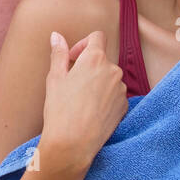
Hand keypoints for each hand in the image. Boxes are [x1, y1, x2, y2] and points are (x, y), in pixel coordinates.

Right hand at [39, 30, 127, 172]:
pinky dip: (104, 98)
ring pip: (109, 78)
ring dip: (97, 83)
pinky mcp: (124, 106)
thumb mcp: (54, 78)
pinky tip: (90, 112)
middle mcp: (113, 70)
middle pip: (102, 60)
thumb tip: (56, 35)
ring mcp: (122, 89)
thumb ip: (59, 54)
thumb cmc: (60, 109)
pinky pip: (114, 95)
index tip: (72, 58)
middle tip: (71, 84)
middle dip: (88, 67)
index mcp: (95, 59)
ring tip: (80, 102)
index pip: (97, 37)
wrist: (73, 143)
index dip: (83, 44)